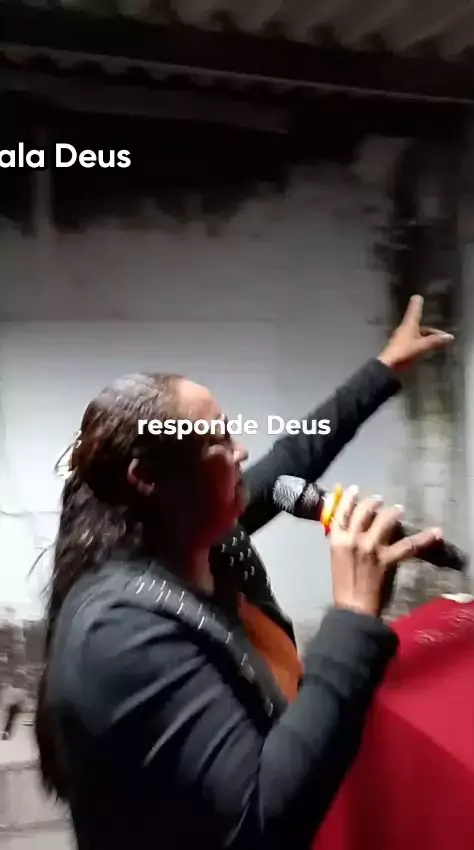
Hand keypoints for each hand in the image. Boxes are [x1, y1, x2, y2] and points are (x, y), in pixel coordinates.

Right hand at [329, 487, 442, 617]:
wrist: (352, 608)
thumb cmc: (342, 585)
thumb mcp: (337, 558)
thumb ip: (343, 541)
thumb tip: (352, 528)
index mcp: (337, 539)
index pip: (342, 512)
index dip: (349, 498)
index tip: (354, 490)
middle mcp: (354, 539)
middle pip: (365, 511)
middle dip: (373, 502)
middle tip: (379, 500)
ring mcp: (372, 548)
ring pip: (385, 520)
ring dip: (393, 512)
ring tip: (398, 509)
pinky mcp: (388, 559)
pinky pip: (409, 545)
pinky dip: (424, 538)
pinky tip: (436, 532)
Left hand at [378, 294, 452, 371]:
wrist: (387, 369)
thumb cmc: (404, 354)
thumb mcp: (422, 347)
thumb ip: (435, 341)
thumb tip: (449, 337)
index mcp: (408, 326)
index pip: (414, 312)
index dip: (417, 305)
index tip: (417, 297)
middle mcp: (404, 330)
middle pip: (419, 326)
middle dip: (431, 330)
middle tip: (443, 337)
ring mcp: (401, 340)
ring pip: (416, 335)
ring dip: (427, 338)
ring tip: (437, 344)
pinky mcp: (400, 349)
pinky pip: (413, 343)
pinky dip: (421, 344)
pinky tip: (426, 351)